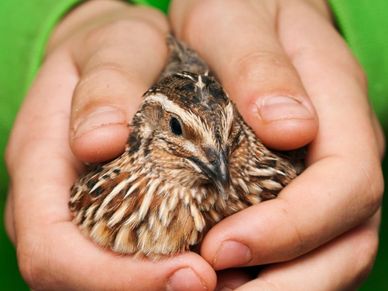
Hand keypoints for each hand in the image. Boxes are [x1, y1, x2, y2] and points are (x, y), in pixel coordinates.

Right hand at [5, 1, 216, 289]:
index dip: (111, 277)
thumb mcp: (114, 46)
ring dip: (158, 283)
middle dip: (144, 289)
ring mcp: (79, 209)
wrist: (119, 53)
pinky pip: (126, 256)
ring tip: (220, 273)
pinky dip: (163, 268)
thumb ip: (105, 83)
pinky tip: (209, 256)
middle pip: (78, 278)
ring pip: (103, 275)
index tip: (188, 272)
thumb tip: (99, 140)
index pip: (52, 249)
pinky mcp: (108, 209)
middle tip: (215, 279)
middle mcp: (53, 199)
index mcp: (40, 162)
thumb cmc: (115, 47)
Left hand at [169, 0, 383, 288]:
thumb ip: (259, 65)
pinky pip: (301, 245)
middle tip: (214, 287)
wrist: (238, 10)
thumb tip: (291, 129)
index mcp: (338, 104)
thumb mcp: (233, 18)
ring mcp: (323, 171)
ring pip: (329, 251)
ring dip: (278, 284)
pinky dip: (268, 271)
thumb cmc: (235, 8)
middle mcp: (341, 147)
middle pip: (345, 236)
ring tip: (215, 289)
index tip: (222, 247)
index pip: (345, 184)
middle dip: (289, 277)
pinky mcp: (300, 184)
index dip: (292, 228)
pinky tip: (223, 273)